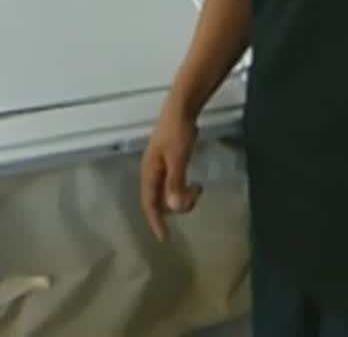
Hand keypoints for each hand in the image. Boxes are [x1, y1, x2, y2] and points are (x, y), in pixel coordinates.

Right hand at [139, 106, 201, 241]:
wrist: (181, 108)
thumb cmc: (178, 132)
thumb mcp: (178, 158)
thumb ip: (175, 182)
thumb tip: (174, 208)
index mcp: (149, 172)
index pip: (148, 204)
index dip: (155, 222)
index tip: (164, 238)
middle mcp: (151, 173)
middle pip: (158, 202)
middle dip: (175, 207)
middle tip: (196, 197)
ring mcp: (159, 168)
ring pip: (166, 194)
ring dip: (181, 198)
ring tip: (198, 189)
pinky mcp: (168, 163)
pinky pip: (171, 185)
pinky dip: (181, 190)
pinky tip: (193, 185)